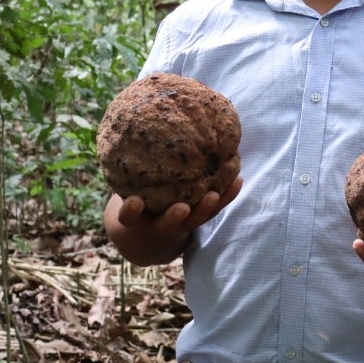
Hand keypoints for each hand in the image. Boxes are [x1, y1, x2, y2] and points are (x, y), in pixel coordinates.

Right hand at [117, 176, 242, 239]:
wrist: (147, 235)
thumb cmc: (136, 201)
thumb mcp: (126, 190)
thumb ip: (128, 170)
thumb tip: (130, 126)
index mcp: (136, 219)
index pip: (129, 217)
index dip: (131, 211)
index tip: (133, 202)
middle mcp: (159, 224)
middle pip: (168, 224)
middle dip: (175, 217)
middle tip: (182, 208)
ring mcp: (181, 224)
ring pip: (195, 220)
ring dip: (206, 209)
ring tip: (215, 195)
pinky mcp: (198, 218)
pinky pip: (214, 211)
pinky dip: (226, 197)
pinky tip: (237, 181)